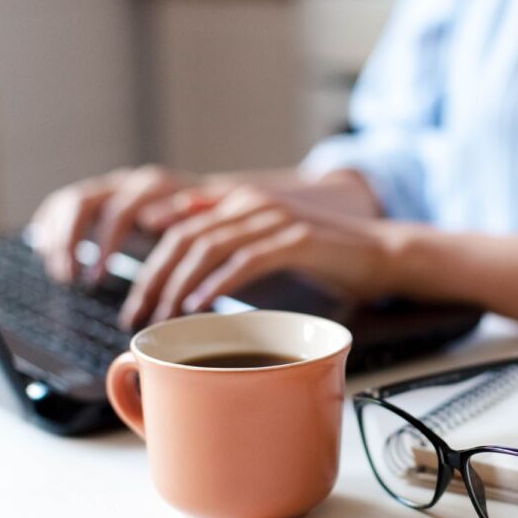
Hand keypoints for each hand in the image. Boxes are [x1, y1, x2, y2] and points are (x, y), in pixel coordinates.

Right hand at [30, 165, 218, 282]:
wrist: (210, 205)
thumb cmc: (211, 223)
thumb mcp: (208, 224)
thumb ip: (193, 214)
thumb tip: (167, 214)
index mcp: (154, 187)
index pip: (119, 210)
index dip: (106, 243)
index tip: (97, 277)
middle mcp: (126, 183)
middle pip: (83, 203)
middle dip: (72, 242)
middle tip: (72, 279)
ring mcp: (109, 188)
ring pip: (69, 204)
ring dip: (60, 239)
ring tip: (62, 276)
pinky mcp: (95, 199)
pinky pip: (61, 205)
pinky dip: (50, 227)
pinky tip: (46, 252)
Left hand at [118, 185, 404, 328]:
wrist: (381, 252)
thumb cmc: (324, 257)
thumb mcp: (269, 243)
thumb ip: (230, 238)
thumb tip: (182, 242)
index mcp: (240, 201)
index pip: (177, 227)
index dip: (148, 263)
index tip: (136, 301)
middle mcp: (252, 203)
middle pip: (184, 237)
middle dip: (153, 279)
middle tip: (137, 315)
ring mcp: (275, 219)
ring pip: (208, 247)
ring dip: (178, 285)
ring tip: (163, 315)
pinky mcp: (297, 239)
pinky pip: (245, 260)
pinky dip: (217, 284)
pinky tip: (199, 305)